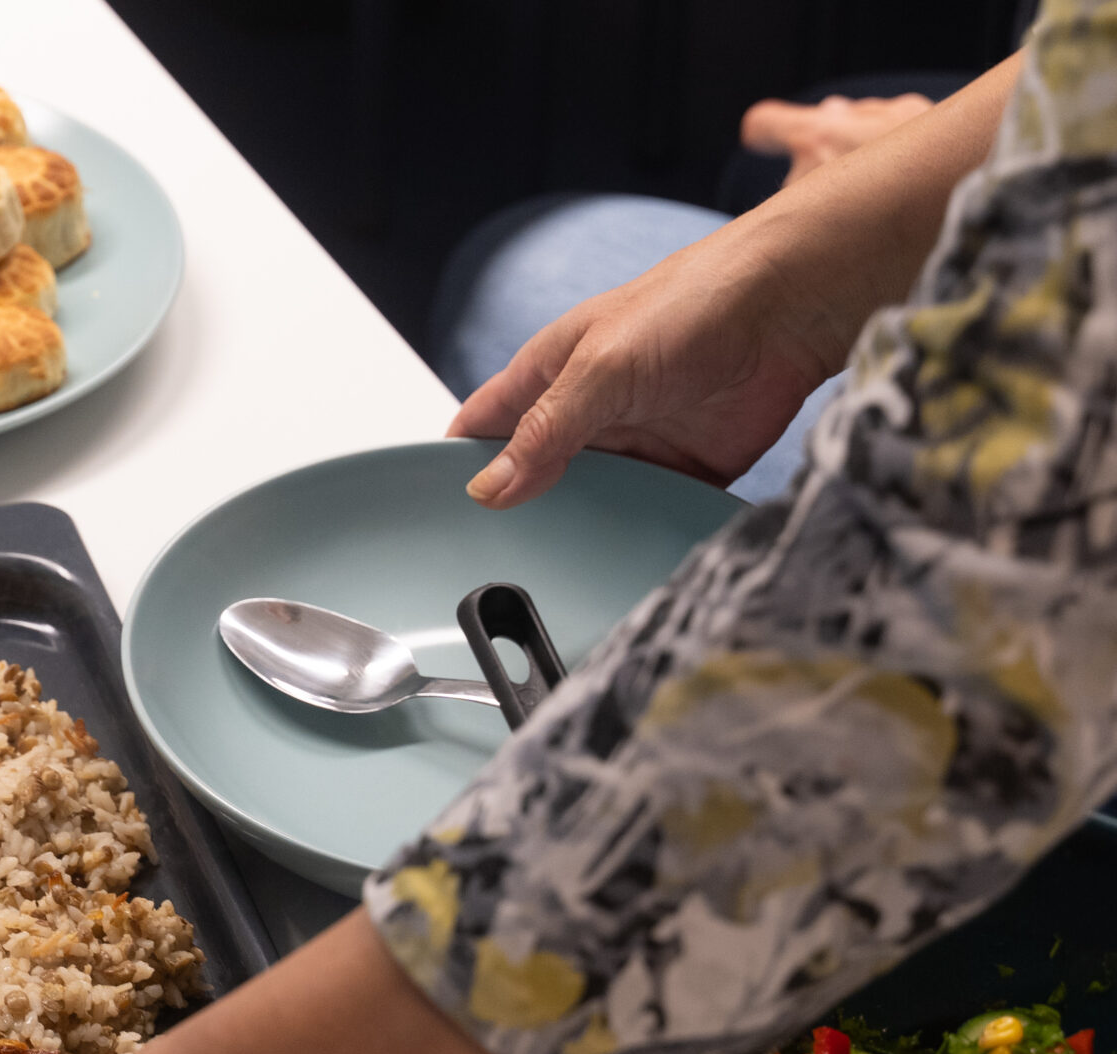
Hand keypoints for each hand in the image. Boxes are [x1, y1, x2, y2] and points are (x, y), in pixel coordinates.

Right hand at [454, 54, 1020, 508]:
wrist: (793, 306)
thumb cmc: (695, 302)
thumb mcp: (599, 369)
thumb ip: (545, 433)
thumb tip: (488, 488)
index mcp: (549, 374)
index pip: (482, 427)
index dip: (455, 467)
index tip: (434, 516)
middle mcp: (587, 411)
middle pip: (532, 475)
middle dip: (517, 514)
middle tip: (493, 564)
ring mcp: (635, 443)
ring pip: (590, 502)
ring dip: (580, 531)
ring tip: (554, 576)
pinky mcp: (684, 468)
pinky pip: (651, 513)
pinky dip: (639, 534)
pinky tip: (622, 562)